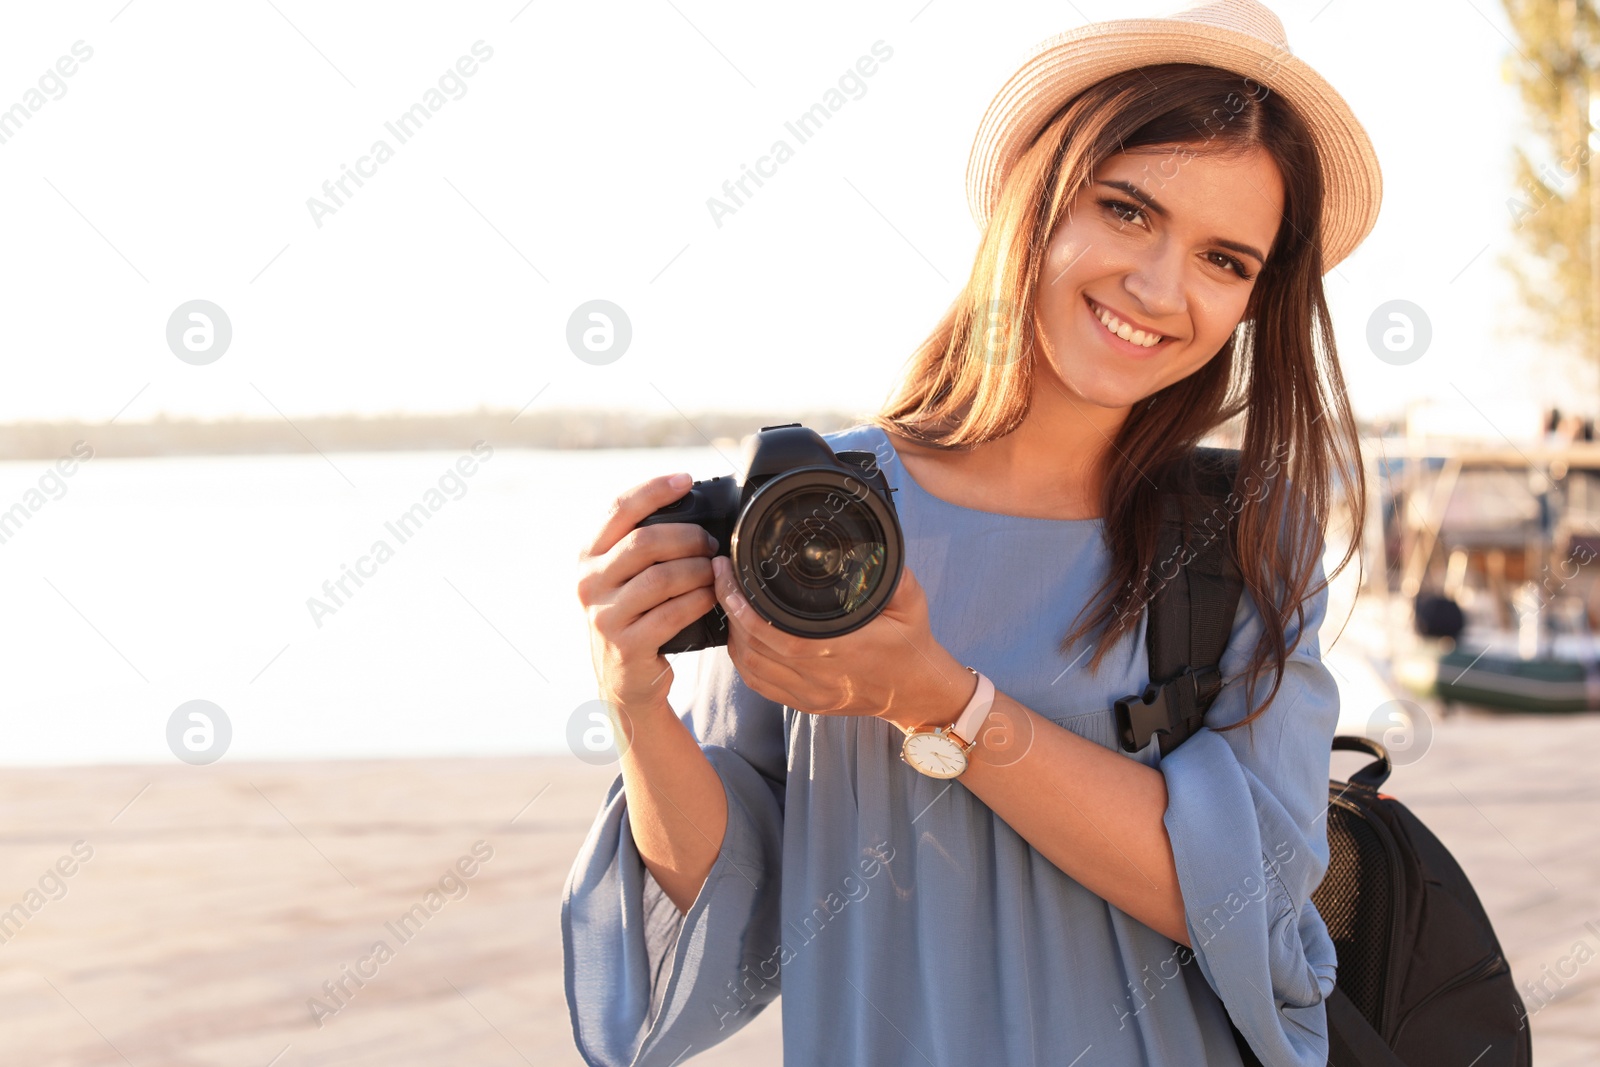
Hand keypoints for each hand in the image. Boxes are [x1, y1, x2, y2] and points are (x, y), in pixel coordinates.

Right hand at [577, 473, 718, 713]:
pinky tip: (711, 596)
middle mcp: (588, 582)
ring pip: (661, 577)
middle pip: (645, 542)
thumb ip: (642, 546)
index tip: (685, 479)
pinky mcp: (626, 645)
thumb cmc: (635, 617)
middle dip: (688, 537)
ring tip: (715, 571)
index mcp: (588, 556)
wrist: (626, 681)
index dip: (654, 489)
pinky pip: (671, 613)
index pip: (618, 509)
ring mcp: (604, 615)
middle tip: (712, 544)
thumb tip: (690, 504)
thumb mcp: (624, 578)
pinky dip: (699, 600)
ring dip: (698, 570)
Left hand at [711, 554, 973, 726]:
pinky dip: (742, 659)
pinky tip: (738, 635)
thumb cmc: (912, 643)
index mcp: (844, 649)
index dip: (744, 608)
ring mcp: (810, 694)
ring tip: (727, 600)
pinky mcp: (805, 704)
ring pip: (751, 668)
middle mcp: (822, 676)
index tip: (730, 573)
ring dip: (732, 633)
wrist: (917, 692)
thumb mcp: (911, 601)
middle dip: (729, 609)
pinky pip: (759, 685)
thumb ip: (890, 572)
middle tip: (720, 575)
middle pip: (755, 648)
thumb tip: (871, 541)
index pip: (778, 634)